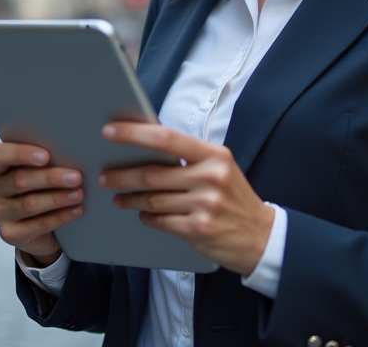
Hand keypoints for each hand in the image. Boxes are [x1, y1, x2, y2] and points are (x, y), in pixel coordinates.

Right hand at [0, 142, 84, 266]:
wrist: (40, 224)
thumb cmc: (42, 185)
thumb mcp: (39, 169)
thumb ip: (46, 158)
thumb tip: (70, 151)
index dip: (21, 154)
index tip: (46, 156)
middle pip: (19, 180)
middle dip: (50, 178)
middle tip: (76, 177)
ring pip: (29, 204)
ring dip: (58, 198)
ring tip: (79, 194)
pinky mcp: (9, 233)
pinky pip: (37, 225)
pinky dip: (60, 217)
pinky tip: (76, 210)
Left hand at [99, 122, 273, 275]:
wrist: (261, 236)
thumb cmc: (234, 199)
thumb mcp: (220, 169)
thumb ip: (189, 159)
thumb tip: (146, 150)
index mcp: (214, 155)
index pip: (166, 138)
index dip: (134, 134)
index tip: (110, 132)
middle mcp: (210, 177)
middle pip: (152, 173)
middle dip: (123, 175)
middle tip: (106, 176)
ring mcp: (204, 204)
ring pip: (152, 199)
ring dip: (131, 199)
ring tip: (120, 197)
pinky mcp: (198, 229)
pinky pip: (160, 221)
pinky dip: (147, 218)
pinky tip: (143, 215)